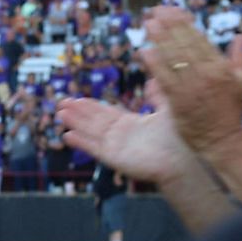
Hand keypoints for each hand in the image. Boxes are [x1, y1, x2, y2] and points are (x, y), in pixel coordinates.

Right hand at [57, 80, 190, 184]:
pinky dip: (80, 142)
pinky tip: (67, 136)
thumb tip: (152, 80)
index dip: (91, 106)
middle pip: (94, 121)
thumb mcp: (168, 110)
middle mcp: (121, 135)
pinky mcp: (113, 157)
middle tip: (62, 103)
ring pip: (90, 132)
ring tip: (61, 114)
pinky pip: (93, 147)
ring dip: (75, 123)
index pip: (106, 113)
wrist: (180, 160)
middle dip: (78, 112)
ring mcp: (116, 147)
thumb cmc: (178, 138)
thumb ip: (158, 95)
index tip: (77, 99)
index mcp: (132, 124)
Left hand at [140, 6, 241, 153]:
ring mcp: (193, 88)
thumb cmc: (230, 111)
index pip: (199, 40)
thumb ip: (240, 57)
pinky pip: (165, 79)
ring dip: (160, 39)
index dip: (183, 24)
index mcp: (221, 68)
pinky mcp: (179, 101)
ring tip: (148, 24)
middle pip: (185, 45)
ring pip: (174, 58)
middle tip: (154, 12)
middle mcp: (208, 74)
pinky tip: (145, 52)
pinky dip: (155, 64)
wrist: (223, 141)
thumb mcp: (241, 82)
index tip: (171, 11)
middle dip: (169, 26)